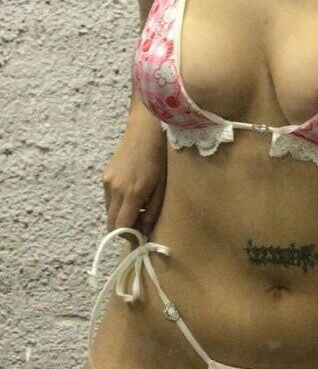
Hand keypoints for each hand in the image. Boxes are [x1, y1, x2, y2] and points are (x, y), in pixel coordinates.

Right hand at [101, 121, 166, 240]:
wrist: (144, 130)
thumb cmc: (159, 157)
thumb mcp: (162, 185)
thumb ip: (153, 210)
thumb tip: (145, 230)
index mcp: (132, 193)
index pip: (121, 227)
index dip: (128, 237)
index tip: (139, 238)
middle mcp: (115, 189)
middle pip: (111, 223)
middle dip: (124, 229)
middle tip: (140, 224)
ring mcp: (107, 182)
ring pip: (109, 212)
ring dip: (121, 216)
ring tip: (139, 207)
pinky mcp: (105, 176)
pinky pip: (109, 199)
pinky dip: (118, 204)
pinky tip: (132, 194)